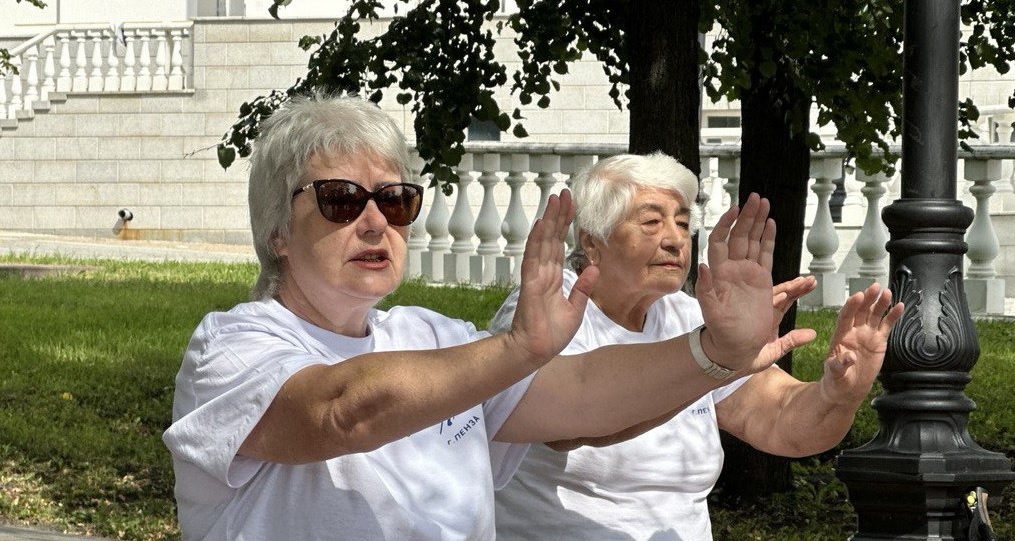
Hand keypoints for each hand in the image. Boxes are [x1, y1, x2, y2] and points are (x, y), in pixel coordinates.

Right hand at [507, 190, 597, 365]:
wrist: (537, 351)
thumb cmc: (552, 334)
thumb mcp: (576, 309)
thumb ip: (583, 289)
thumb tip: (593, 268)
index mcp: (554, 278)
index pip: (559, 245)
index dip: (564, 226)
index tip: (570, 206)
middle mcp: (544, 273)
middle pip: (551, 238)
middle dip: (558, 215)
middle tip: (563, 193)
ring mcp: (536, 276)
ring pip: (543, 242)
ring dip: (548, 220)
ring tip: (554, 199)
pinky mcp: (531, 284)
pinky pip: (533, 258)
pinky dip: (537, 241)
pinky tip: (541, 224)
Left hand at [696, 193, 784, 370]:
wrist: (734, 346)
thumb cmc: (720, 332)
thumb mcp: (711, 312)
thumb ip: (705, 290)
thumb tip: (702, 266)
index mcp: (720, 273)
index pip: (721, 241)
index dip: (727, 224)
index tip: (735, 209)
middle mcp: (733, 269)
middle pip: (740, 236)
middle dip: (747, 216)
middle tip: (756, 197)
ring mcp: (747, 273)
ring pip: (753, 241)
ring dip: (758, 222)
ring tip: (764, 203)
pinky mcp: (761, 280)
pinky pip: (765, 254)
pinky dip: (768, 239)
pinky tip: (770, 224)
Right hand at [739, 275, 820, 371]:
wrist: (726, 364)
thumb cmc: (746, 359)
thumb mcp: (775, 351)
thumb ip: (792, 341)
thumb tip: (813, 334)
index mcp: (770, 319)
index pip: (787, 302)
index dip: (799, 292)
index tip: (812, 283)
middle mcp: (762, 313)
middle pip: (781, 295)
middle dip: (796, 286)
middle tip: (811, 279)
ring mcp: (752, 312)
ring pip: (770, 296)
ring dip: (785, 289)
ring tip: (800, 282)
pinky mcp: (743, 315)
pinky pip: (756, 306)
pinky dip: (768, 301)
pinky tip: (780, 295)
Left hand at [819, 283, 903, 405]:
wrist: (848, 388)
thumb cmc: (837, 379)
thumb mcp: (835, 373)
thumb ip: (840, 364)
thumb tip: (849, 357)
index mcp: (840, 335)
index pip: (845, 316)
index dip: (851, 306)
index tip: (857, 296)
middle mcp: (854, 331)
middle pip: (861, 311)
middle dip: (867, 299)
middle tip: (874, 287)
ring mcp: (867, 334)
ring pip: (874, 315)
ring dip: (881, 304)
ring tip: (888, 293)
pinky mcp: (879, 340)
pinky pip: (886, 325)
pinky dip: (893, 316)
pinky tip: (899, 306)